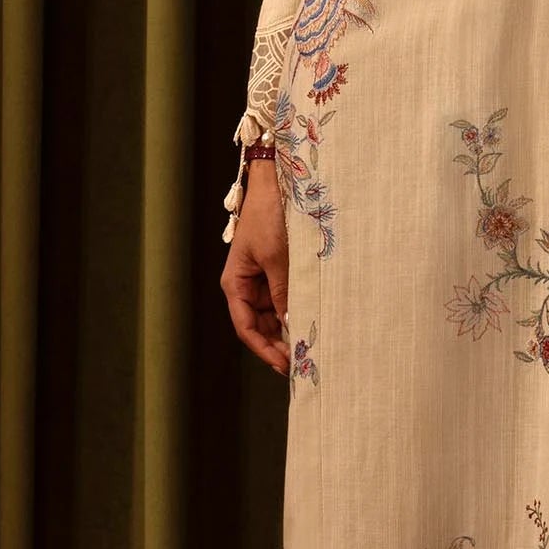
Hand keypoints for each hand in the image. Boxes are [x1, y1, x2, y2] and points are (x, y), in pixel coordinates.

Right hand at [221, 164, 290, 374]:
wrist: (278, 183)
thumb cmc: (270, 216)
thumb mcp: (278, 258)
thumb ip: (284, 293)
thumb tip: (291, 326)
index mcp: (236, 283)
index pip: (247, 328)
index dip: (264, 349)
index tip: (286, 365)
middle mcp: (247, 285)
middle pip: (261, 326)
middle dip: (279, 344)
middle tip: (304, 360)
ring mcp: (263, 279)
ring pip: (275, 315)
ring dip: (289, 328)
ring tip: (311, 344)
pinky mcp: (279, 270)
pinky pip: (286, 298)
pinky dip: (297, 310)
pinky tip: (313, 320)